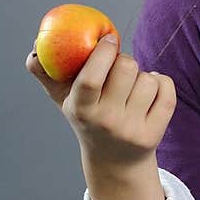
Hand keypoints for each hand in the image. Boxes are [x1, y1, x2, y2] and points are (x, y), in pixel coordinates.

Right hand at [25, 32, 177, 172]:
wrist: (115, 160)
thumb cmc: (88, 119)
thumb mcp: (65, 101)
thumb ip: (46, 74)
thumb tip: (34, 51)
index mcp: (82, 110)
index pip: (91, 78)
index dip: (102, 53)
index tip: (108, 39)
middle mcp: (107, 121)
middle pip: (126, 68)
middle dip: (124, 60)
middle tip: (120, 66)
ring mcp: (132, 129)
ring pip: (148, 79)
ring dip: (142, 76)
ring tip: (132, 88)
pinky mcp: (155, 132)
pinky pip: (166, 88)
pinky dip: (161, 82)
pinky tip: (150, 92)